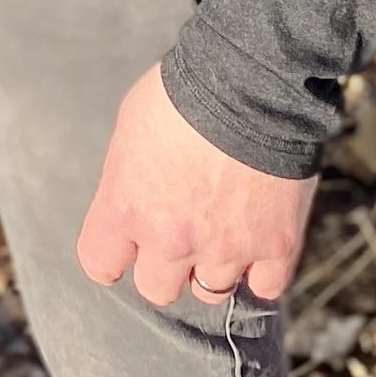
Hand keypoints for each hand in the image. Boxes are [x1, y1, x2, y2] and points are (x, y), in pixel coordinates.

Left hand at [76, 63, 315, 305]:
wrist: (249, 84)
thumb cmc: (179, 93)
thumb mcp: (130, 128)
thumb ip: (130, 178)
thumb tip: (138, 197)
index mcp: (125, 207)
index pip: (100, 263)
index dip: (112, 254)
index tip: (124, 244)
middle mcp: (171, 239)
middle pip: (156, 289)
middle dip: (164, 265)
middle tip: (179, 233)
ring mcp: (225, 249)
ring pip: (210, 292)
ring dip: (212, 266)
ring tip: (221, 228)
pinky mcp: (275, 249)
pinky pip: (264, 288)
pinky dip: (261, 271)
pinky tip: (257, 241)